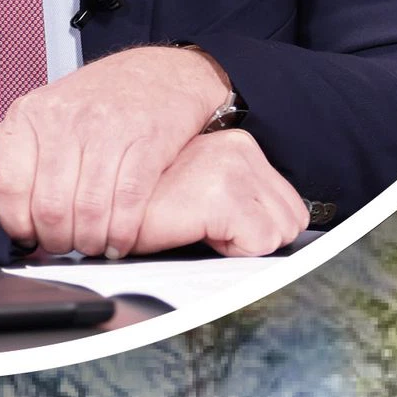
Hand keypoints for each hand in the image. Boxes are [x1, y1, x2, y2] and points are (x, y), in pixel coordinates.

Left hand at [0, 45, 231, 256]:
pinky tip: (120, 240)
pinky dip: (123, 232)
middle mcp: (65, 120)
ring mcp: (107, 130)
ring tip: (92, 246)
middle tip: (64, 247)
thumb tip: (0, 199)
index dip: (16, 224)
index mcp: (30, 114)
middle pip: (50, 205)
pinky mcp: (147, 142)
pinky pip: (128, 201)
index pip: (8, 184)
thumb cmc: (104, 97)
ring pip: (89, 209)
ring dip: (90, 241)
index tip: (28, 238)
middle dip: (57, 240)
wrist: (161, 72)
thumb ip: (24, 148)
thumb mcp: (49, 109)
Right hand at [132, 129, 307, 256]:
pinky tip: (198, 233)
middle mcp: (241, 150)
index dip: (258, 226)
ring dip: (244, 244)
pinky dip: (234, 251)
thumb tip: (275, 229)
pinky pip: (262, 243)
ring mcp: (234, 169)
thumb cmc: (149, 205)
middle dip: (256, 236)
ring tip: (202, 228)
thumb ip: (241, 198)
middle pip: (293, 219)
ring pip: (282, 232)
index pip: (290, 205)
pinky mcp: (223, 195)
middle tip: (210, 228)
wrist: (104, 208)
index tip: (220, 223)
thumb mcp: (205, 191)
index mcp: (240, 145)